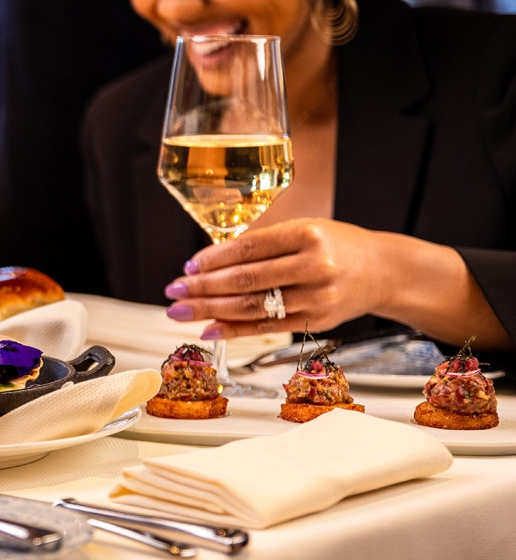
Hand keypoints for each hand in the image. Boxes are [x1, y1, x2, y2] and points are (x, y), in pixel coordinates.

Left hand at [163, 218, 390, 338]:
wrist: (385, 271)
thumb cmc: (336, 245)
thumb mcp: (305, 229)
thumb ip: (263, 244)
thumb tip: (209, 263)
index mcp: (307, 234)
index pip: (248, 249)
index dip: (213, 259)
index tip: (188, 267)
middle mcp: (313, 265)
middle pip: (246, 280)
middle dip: (203, 287)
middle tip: (173, 291)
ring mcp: (316, 297)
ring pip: (253, 306)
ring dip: (210, 310)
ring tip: (180, 311)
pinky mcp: (316, 320)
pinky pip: (266, 327)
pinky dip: (234, 330)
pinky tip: (208, 329)